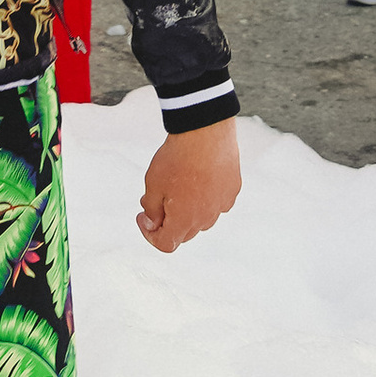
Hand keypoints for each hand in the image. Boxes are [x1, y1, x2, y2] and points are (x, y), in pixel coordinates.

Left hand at [138, 118, 240, 251]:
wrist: (204, 131)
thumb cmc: (176, 158)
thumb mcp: (153, 184)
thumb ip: (151, 210)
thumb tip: (153, 223)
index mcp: (184, 221)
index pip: (166, 244)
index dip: (149, 235)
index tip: (143, 218)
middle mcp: (206, 218)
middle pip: (184, 233)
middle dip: (168, 223)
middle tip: (156, 201)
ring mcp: (221, 204)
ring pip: (201, 218)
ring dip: (188, 211)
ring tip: (177, 186)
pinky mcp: (232, 190)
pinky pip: (216, 202)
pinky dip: (205, 197)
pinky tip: (197, 179)